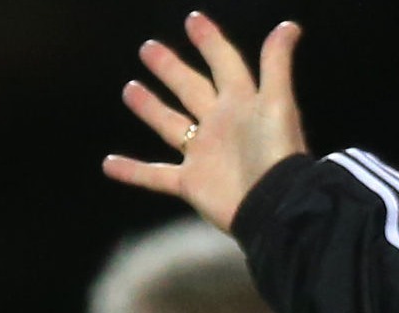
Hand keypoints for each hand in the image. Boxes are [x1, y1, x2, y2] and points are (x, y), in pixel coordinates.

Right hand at [102, 12, 308, 231]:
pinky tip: (108, 163)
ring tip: (130, 88)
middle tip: (149, 48)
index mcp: (242, 103)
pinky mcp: (191, 183)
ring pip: (171, 126)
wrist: (274, 206)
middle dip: (171, 69)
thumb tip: (290, 26)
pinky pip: (155, 176)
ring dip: (151, 108)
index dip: (211, 42)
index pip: (224, 64)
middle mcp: (221, 126)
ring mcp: (204, 155)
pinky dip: (133, 172)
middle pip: (191, 90)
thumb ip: (277, 64)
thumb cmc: (276, 153)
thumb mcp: (279, 103)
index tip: (193, 19)